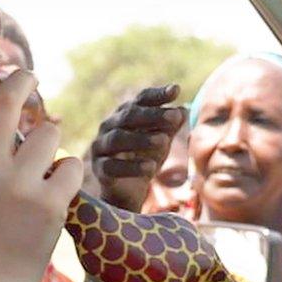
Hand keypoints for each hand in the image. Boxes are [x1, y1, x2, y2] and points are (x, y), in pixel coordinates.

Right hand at [0, 55, 82, 281]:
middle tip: (31, 80)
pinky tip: (52, 196)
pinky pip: (71, 165)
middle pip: (8, 96)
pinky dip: (66, 177)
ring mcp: (17, 185)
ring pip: (49, 131)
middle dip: (24, 79)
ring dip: (50, 145)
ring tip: (39, 172)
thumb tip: (4, 89)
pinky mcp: (49, 203)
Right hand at [91, 85, 185, 210]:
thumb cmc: (145, 157)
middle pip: (128, 116)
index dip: (157, 95)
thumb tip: (181, 109)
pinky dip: (132, 167)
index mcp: (125, 114)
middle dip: (152, 115)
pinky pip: (113, 166)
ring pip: (118, 138)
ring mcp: (101, 147)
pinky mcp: (99, 169)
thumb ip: (170, 126)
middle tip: (174, 116)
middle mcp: (109, 126)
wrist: (130, 191)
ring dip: (141, 138)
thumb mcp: (162, 141)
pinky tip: (151, 167)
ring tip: (164, 141)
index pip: (141, 100)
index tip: (176, 90)